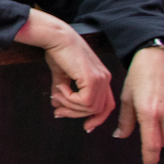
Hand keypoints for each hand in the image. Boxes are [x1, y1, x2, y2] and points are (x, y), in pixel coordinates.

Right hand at [16, 10, 113, 129]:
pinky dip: (69, 99)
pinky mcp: (92, 79)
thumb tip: (56, 105)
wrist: (56, 37)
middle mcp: (105, 79)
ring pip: (90, 108)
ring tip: (56, 94)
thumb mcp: (62, 74)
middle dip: (76, 114)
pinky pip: (83, 101)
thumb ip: (63, 91)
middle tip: (58, 111)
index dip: (97, 118)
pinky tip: (61, 87)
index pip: (107, 105)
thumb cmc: (58, 50)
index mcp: (101, 77)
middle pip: (97, 110)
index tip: (86, 127)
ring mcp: (101, 79)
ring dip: (70, 105)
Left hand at [115, 47, 163, 163]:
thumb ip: (125, 121)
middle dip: (155, 138)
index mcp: (149, 113)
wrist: (160, 57)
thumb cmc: (140, 76)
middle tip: (148, 122)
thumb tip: (120, 136)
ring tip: (159, 116)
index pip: (152, 145)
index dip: (150, 158)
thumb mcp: (127, 97)